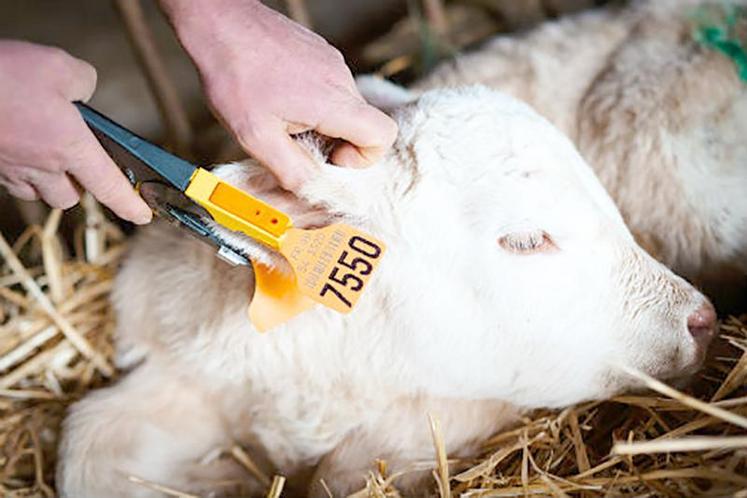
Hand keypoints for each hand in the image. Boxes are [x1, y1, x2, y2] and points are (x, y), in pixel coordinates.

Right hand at [0, 40, 151, 223]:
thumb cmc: (1, 75)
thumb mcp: (59, 66)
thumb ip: (84, 82)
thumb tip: (84, 94)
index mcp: (69, 146)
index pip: (109, 186)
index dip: (130, 204)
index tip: (143, 215)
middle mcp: (42, 167)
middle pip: (72, 197)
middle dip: (82, 187)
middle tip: (83, 163)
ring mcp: (12, 170)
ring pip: (41, 194)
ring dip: (51, 183)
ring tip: (50, 155)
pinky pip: (14, 183)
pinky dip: (24, 174)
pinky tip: (23, 149)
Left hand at [161, 0, 397, 189]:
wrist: (218, 23)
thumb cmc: (234, 74)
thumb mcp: (256, 137)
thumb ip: (290, 170)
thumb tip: (311, 189)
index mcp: (332, 101)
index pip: (383, 135)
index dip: (365, 158)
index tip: (332, 159)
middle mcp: (340, 78)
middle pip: (363, 125)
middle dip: (336, 144)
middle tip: (298, 145)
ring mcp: (332, 62)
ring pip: (344, 108)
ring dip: (322, 124)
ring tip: (282, 120)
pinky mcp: (320, 54)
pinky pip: (330, 89)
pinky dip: (313, 104)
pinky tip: (279, 100)